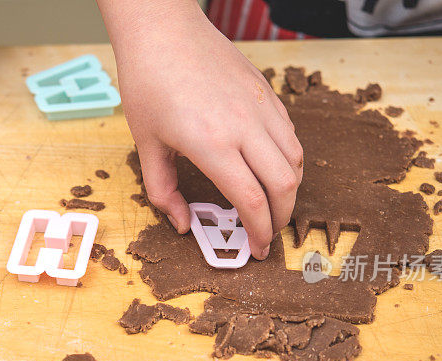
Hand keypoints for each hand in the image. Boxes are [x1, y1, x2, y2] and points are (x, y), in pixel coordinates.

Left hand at [97, 0, 302, 259]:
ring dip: (289, 189)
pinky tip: (270, 167)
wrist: (162, 29)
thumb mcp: (145, 144)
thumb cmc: (147, 83)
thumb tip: (183, 224)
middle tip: (268, 233)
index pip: (251, 201)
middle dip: (281, 218)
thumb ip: (163, 191)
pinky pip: (289, 134)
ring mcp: (259, 107)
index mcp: (211, 144)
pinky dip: (288, 159)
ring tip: (272, 203)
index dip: (259, 232)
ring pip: (295, 159)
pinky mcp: (266, 92)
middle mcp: (244, 127)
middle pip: (285, 185)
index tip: (259, 249)